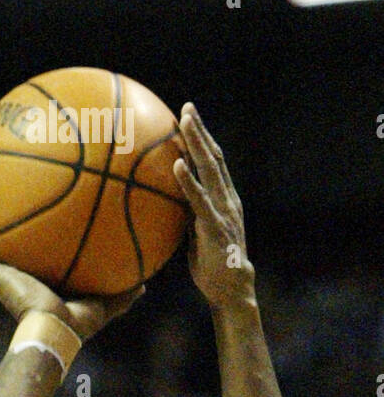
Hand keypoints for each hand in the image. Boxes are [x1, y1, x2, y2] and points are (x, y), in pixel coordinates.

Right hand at [0, 217, 144, 342]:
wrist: (53, 330)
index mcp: (41, 291)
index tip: (38, 238)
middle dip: (2, 246)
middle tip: (1, 223)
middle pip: (6, 264)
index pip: (35, 271)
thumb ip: (123, 293)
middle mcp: (19, 286)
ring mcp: (4, 282)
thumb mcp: (106, 303)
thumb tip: (145, 285)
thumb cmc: (77, 324)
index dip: (34, 257)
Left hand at [173, 103, 253, 308]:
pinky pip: (199, 199)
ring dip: (197, 144)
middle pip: (214, 156)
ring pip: (210, 169)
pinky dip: (188, 181)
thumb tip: (165, 204)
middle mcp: (227, 197)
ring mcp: (223, 209)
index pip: (213, 162)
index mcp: (224, 198)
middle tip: (187, 107)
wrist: (230, 289)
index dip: (202, 139)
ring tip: (184, 123)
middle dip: (200, 131)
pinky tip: (176, 165)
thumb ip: (187, 215)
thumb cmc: (210, 265)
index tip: (188, 118)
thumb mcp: (196, 234)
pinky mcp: (215, 225)